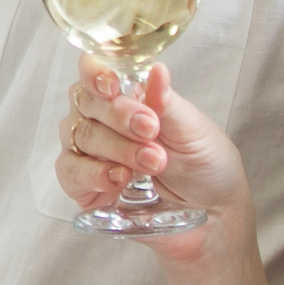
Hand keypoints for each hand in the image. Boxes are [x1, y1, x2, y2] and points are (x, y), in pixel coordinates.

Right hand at [55, 55, 252, 259]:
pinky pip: (70, 171)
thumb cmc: (205, 164)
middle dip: (120, 117)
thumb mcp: (193, 129)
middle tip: (152, 132)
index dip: (95, 74)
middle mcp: (100, 118)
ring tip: (153, 162)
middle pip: (86, 102)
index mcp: (125, 94)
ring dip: (117, 149)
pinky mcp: (84, 184)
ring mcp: (89, 150)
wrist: (213, 214)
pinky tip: (117, 178)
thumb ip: (167, 102)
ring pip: (81, 136)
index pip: (93, 71)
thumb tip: (157, 70)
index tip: (113, 86)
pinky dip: (92, 173)